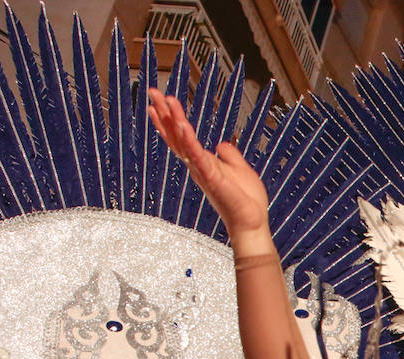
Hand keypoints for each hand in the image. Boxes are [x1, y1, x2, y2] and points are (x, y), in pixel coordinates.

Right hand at [146, 89, 270, 246]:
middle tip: (152, 92)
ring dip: (173, 121)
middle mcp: (198, 166)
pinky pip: (197, 156)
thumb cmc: (245, 200)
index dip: (169, 121)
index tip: (159, 103)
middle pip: (176, 136)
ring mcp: (203, 171)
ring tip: (165, 101)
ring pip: (183, 142)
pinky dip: (190, 141)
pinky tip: (183, 125)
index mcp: (203, 163)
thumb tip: (221, 144)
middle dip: (164, 114)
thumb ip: (229, 155)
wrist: (251, 222)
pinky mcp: (211, 177)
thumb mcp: (239, 169)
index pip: (181, 138)